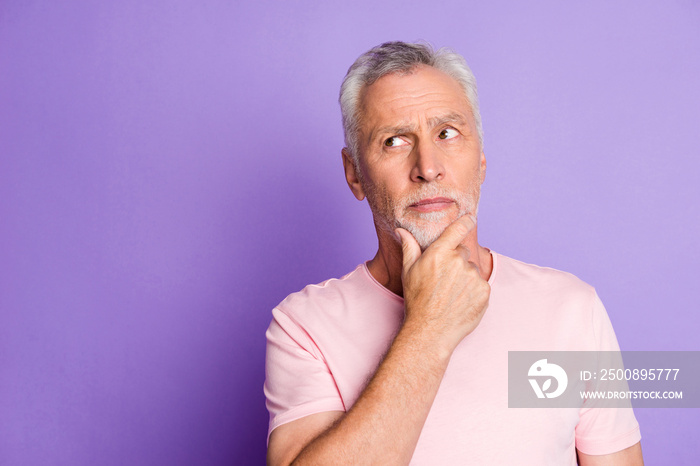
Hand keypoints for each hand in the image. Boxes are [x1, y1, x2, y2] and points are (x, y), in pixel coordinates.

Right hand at [395, 215, 490, 354]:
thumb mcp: (409, 271)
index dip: (466, 221)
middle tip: (444, 279)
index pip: (458, 229)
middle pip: (463, 252)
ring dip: (465, 277)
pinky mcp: (484, 291)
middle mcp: (458, 262)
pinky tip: (461, 301)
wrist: (430, 331)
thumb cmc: (417, 300)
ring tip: (452, 293)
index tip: (471, 218)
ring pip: (472, 269)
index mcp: (439, 253)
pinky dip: (474, 291)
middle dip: (456, 260)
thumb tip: (401, 230)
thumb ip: (409, 247)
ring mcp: (473, 277)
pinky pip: (481, 284)